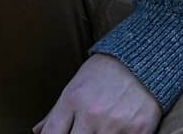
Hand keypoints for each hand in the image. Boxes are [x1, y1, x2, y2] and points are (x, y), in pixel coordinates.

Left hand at [33, 53, 160, 133]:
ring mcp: (115, 125)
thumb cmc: (105, 72)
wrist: (143, 57)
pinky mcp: (139, 131)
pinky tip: (119, 130)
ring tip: (101, 128)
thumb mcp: (75, 85)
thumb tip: (38, 132)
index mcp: (73, 101)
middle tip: (84, 132)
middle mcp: (92, 114)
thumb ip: (55, 113)